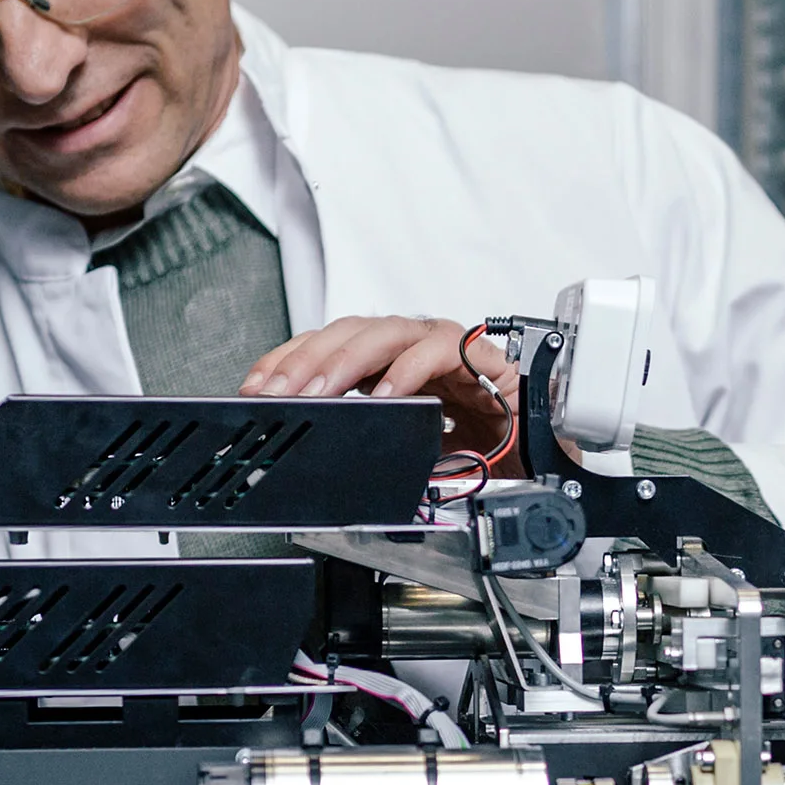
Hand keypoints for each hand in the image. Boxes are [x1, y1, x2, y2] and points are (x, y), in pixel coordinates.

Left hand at [239, 315, 522, 476]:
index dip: (283, 362)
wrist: (531, 449)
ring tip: (319, 393)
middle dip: (303, 363)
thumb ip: (359, 436)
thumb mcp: (395, 444)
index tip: (252, 390)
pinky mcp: (477, 356)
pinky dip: (407, 373)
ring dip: (345, 363)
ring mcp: (440, 344)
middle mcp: (407, 343)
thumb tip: (299, 452)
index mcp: (381, 358)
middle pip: (344, 332)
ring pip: (383, 333)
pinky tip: (385, 395)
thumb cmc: (467, 440)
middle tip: (277, 394)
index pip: (321, 345)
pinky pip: (437, 353)